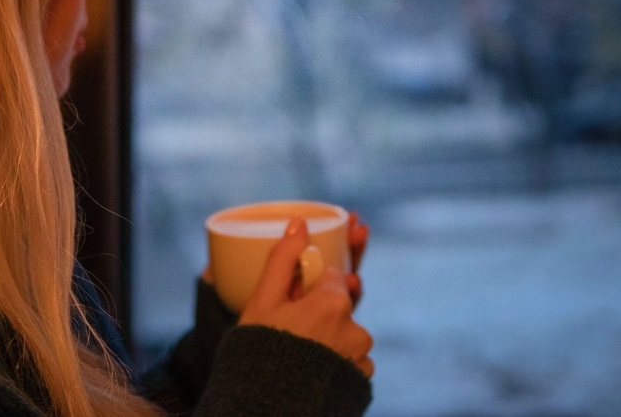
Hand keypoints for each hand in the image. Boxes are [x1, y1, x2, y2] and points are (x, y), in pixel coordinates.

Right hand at [238, 217, 373, 377]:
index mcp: (335, 303)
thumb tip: (299, 222)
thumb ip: (284, 259)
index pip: (332, 277)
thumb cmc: (259, 351)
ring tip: (295, 351)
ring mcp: (362, 358)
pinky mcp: (361, 381)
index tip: (292, 299)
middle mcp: (357, 329)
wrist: (264, 407)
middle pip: (339, 305)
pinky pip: (350, 358)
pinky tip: (309, 368)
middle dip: (319, 310)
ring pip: (345, 332)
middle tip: (292, 328)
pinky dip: (334, 357)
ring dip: (327, 335)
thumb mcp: (264, 301)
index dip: (310, 286)